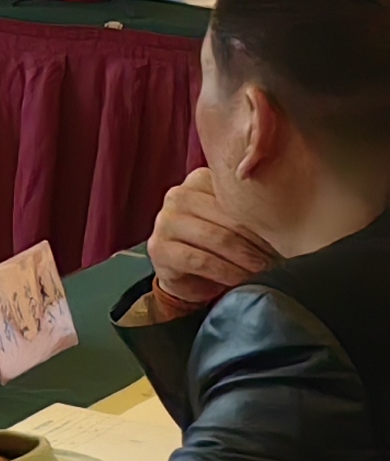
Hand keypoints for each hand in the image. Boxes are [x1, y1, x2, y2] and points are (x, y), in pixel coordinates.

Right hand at [143, 167, 280, 317]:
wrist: (188, 275)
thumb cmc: (223, 244)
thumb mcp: (238, 219)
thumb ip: (254, 205)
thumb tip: (301, 202)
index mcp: (200, 180)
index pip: (237, 193)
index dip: (266, 214)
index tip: (291, 232)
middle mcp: (178, 195)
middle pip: (229, 216)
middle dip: (260, 240)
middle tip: (285, 256)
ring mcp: (165, 221)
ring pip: (216, 238)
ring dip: (247, 258)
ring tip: (269, 270)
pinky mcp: (159, 248)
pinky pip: (200, 260)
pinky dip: (227, 272)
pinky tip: (244, 281)